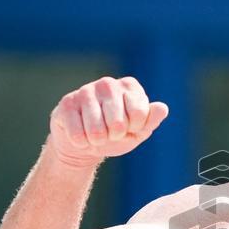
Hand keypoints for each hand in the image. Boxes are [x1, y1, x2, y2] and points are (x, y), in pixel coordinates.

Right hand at [49, 76, 168, 167]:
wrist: (85, 144)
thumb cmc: (116, 135)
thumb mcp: (138, 131)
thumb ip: (151, 120)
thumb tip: (162, 108)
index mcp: (130, 86)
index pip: (139, 113)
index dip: (135, 128)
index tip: (130, 127)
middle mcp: (108, 84)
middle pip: (118, 123)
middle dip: (115, 136)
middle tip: (111, 133)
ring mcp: (85, 91)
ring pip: (96, 131)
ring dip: (98, 141)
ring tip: (97, 135)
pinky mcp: (66, 103)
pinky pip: (78, 134)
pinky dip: (82, 142)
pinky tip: (81, 136)